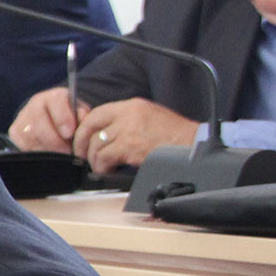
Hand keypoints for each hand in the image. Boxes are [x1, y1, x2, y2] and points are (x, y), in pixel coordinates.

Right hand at [8, 87, 83, 153]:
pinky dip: (37, 152)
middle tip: (66, 152)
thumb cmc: (69, 119)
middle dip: (54, 141)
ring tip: (59, 154)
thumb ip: (83, 116)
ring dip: (47, 149)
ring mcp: (22, 118)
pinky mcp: (14, 132)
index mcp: (54, 97)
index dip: (62, 118)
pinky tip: (47, 152)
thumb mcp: (80, 114)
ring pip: (31, 136)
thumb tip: (83, 120)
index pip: (56, 101)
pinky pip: (24, 145)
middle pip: (39, 123)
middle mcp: (35, 104)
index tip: (69, 134)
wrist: (51, 120)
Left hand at [71, 97, 198, 172]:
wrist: (194, 146)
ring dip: (94, 159)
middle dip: (81, 142)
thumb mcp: (150, 118)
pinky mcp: (130, 146)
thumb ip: (127, 122)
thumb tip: (105, 134)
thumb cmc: (175, 137)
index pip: (98, 112)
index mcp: (133, 105)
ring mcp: (129, 129)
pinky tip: (108, 170)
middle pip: (91, 125)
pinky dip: (102, 166)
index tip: (82, 138)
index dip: (85, 127)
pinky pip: (104, 157)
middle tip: (82, 154)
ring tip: (101, 166)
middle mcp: (129, 114)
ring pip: (96, 144)